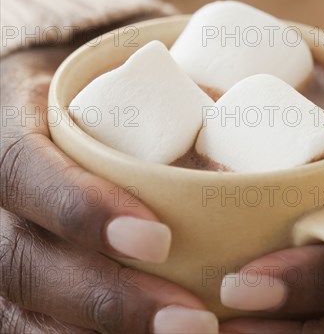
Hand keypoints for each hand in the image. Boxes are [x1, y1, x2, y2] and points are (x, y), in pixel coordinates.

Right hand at [0, 45, 217, 333]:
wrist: (33, 115)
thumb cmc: (76, 100)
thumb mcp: (102, 85)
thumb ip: (153, 105)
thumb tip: (231, 150)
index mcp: (10, 133)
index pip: (27, 172)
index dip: (82, 210)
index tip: (159, 238)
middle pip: (26, 263)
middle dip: (108, 297)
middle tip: (192, 319)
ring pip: (24, 312)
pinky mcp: (9, 288)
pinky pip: (32, 328)